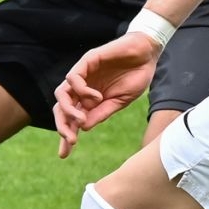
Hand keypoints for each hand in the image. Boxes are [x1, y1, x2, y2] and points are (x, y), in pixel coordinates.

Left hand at [53, 32, 160, 158]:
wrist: (147, 54)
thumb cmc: (135, 76)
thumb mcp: (120, 102)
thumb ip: (101, 113)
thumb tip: (82, 128)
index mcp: (89, 100)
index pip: (71, 118)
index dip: (66, 134)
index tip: (65, 154)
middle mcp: (82, 88)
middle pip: (61, 108)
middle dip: (62, 126)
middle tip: (70, 140)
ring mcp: (83, 74)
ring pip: (61, 94)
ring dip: (68, 110)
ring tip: (80, 119)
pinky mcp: (87, 61)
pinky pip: (73, 78)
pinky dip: (82, 90)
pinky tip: (96, 96)